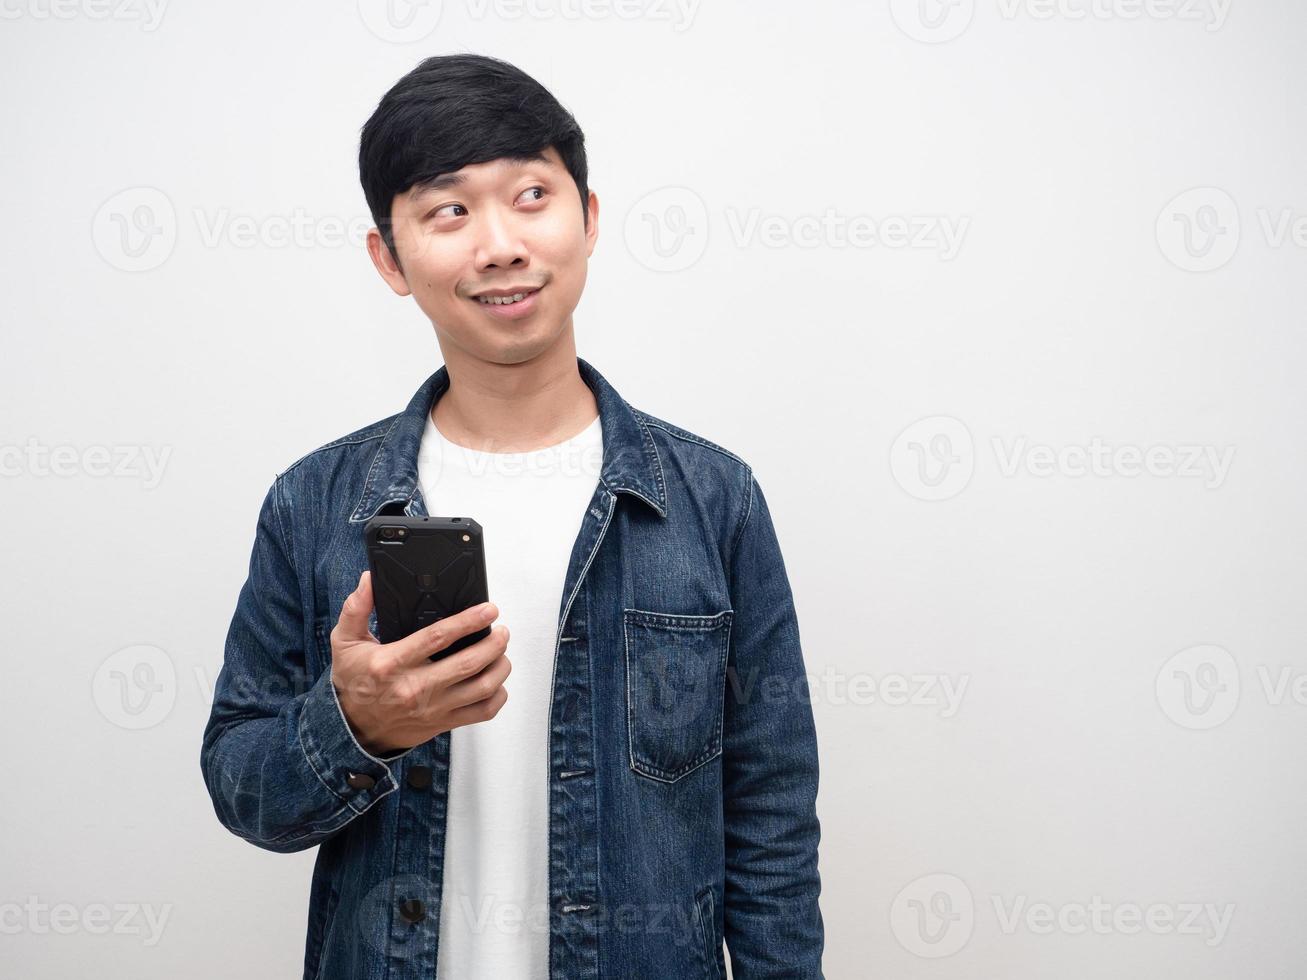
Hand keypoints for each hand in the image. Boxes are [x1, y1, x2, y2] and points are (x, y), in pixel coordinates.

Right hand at [329, 570, 511, 755]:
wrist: (354, 728)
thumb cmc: (354, 682)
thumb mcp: (345, 642)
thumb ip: (356, 609)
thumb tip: (369, 581)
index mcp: (392, 662)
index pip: (437, 637)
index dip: (468, 621)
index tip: (489, 610)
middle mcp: (415, 687)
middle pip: (468, 663)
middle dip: (493, 643)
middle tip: (501, 630)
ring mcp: (432, 708)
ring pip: (481, 688)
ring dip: (500, 666)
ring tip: (501, 651)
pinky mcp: (443, 723)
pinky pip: (482, 712)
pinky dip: (497, 696)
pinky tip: (496, 681)